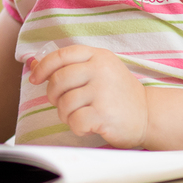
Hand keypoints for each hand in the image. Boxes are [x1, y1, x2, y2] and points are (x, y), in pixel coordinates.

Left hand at [27, 44, 147, 148]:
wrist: (149, 115)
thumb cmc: (118, 94)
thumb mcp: (98, 71)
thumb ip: (70, 66)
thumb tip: (33, 63)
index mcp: (98, 56)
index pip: (61, 55)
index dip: (43, 67)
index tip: (35, 78)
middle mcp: (101, 70)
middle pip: (58, 80)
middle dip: (53, 95)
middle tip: (62, 103)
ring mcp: (103, 92)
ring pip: (64, 103)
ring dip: (65, 114)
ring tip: (79, 115)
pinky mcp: (104, 114)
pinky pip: (74, 120)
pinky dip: (76, 127)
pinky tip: (87, 126)